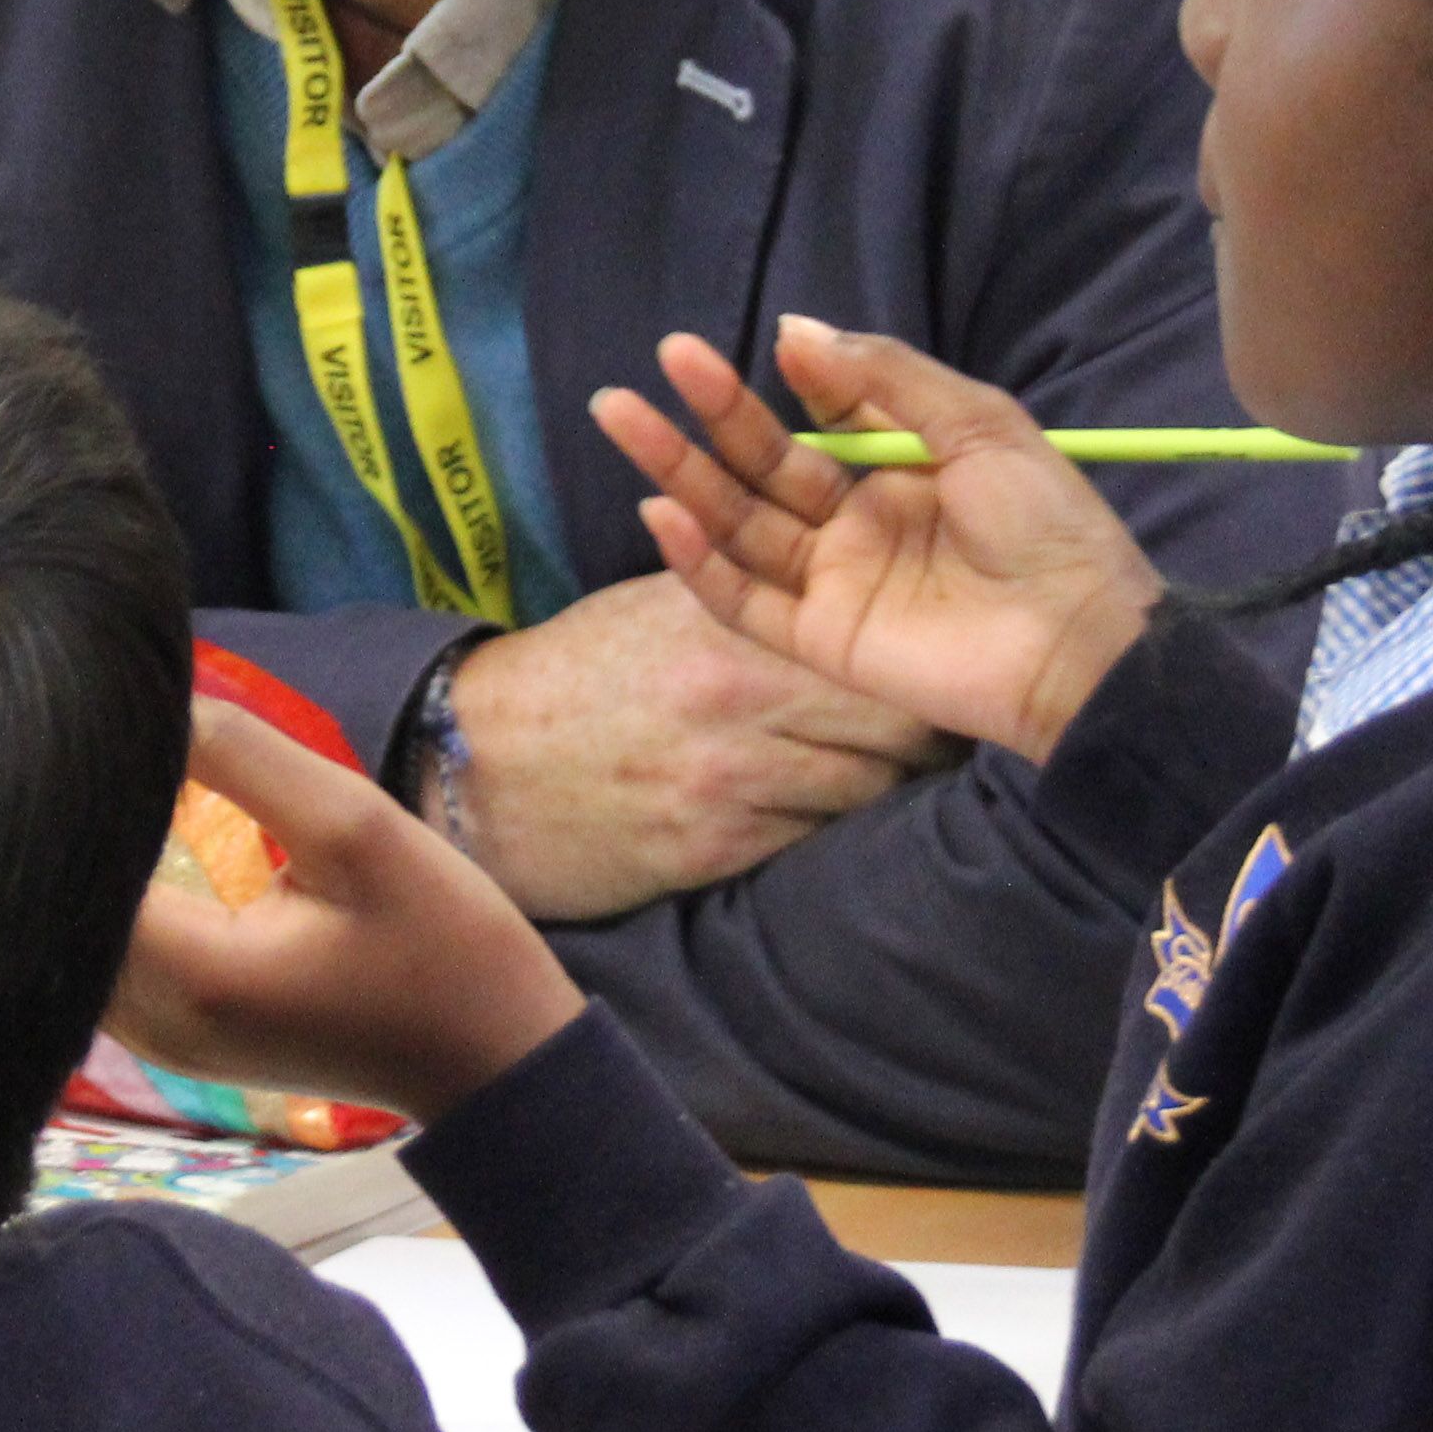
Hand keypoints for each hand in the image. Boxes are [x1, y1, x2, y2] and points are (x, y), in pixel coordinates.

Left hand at [111, 705, 585, 1124]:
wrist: (492, 1056)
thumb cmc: (441, 941)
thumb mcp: (353, 824)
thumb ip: (242, 757)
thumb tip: (155, 704)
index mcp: (190, 974)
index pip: (75, 868)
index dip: (77, 794)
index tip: (98, 724)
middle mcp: (152, 1026)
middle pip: (64, 908)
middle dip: (79, 826)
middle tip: (100, 736)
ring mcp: (163, 1047)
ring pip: (81, 941)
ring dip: (95, 866)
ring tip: (117, 781)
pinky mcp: (182, 1045)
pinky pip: (116, 965)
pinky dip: (122, 906)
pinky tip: (147, 844)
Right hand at [443, 574, 955, 923]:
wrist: (480, 768)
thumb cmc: (577, 672)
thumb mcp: (657, 608)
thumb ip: (748, 595)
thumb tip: (836, 579)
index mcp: (730, 634)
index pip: (869, 649)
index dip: (918, 654)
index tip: (944, 648)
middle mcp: (741, 710)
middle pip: (893, 726)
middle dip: (929, 724)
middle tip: (952, 715)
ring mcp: (732, 788)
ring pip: (868, 789)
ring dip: (893, 779)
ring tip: (910, 765)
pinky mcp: (716, 851)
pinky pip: (817, 838)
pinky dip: (836, 822)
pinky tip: (839, 806)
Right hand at [591, 318, 1161, 764]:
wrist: (1081, 643)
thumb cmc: (1046, 527)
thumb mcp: (980, 425)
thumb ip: (887, 377)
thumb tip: (796, 330)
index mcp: (903, 468)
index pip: (825, 415)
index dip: (793, 378)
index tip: (769, 339)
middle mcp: (860, 522)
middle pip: (764, 463)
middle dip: (709, 412)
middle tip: (661, 357)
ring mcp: (837, 582)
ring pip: (740, 522)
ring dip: (681, 472)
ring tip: (623, 415)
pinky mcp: (823, 641)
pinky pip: (746, 601)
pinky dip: (700, 562)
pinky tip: (661, 513)